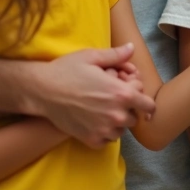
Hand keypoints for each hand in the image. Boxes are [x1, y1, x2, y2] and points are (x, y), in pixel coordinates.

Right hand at [27, 44, 156, 148]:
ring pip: (121, 130)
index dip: (142, 98)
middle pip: (134, 117)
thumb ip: (116, 55)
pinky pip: (107, 140)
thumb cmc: (66, 70)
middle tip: (111, 98)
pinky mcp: (91, 140)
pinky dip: (104, 133)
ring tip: (102, 109)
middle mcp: (116, 115)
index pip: (148, 105)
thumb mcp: (92, 56)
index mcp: (121, 94)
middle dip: (127, 108)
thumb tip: (132, 48)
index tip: (131, 93)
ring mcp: (103, 130)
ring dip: (116, 122)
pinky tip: (94, 120)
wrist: (41, 91)